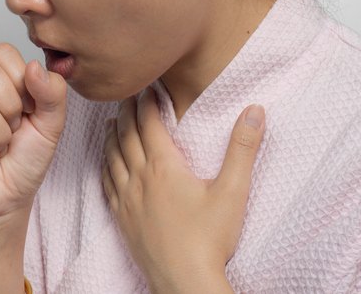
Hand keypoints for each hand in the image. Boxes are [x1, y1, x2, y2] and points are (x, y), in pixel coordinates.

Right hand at [0, 43, 67, 222]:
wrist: (8, 198)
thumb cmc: (24, 159)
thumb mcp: (51, 123)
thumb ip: (52, 92)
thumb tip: (33, 67)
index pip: (2, 52)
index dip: (22, 83)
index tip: (28, 110)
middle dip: (11, 108)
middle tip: (11, 130)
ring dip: (0, 136)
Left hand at [102, 88, 265, 292]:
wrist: (184, 281)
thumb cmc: (210, 238)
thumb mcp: (233, 191)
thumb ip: (243, 148)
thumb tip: (255, 111)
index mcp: (164, 167)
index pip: (149, 124)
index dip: (146, 103)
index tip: (146, 87)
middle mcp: (140, 178)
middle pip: (127, 136)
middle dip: (127, 112)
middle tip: (126, 95)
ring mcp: (127, 198)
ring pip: (112, 157)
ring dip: (112, 135)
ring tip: (113, 121)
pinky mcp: (121, 217)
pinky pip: (106, 183)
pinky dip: (104, 165)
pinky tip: (105, 163)